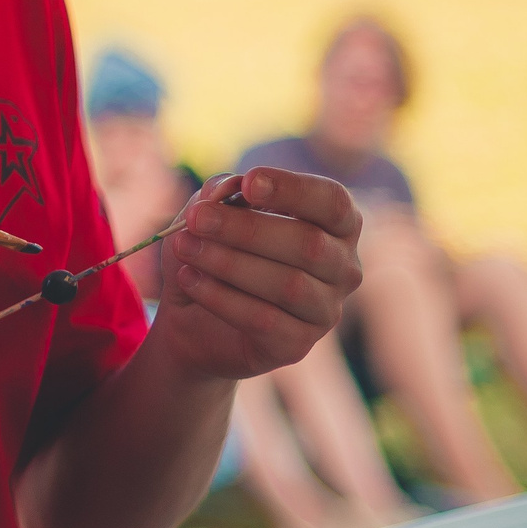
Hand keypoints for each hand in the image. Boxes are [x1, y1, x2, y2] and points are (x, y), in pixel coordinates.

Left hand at [154, 168, 363, 380]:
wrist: (192, 317)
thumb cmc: (213, 251)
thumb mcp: (209, 214)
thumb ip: (221, 192)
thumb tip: (230, 187)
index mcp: (335, 226)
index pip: (332, 202)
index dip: (294, 189)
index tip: (250, 182)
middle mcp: (342, 269)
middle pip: (309, 243)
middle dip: (246, 228)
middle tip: (196, 218)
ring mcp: (325, 311)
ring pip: (288, 284)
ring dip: (229, 262)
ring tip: (184, 247)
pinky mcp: (297, 345)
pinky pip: (265, 320)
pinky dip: (221, 297)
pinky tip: (189, 279)